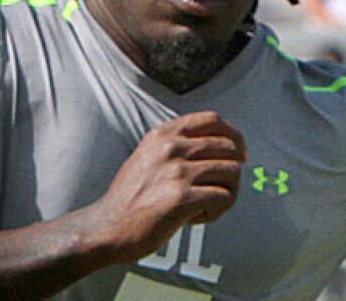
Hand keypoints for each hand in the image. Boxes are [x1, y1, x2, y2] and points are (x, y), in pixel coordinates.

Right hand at [87, 111, 245, 263]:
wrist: (107, 227)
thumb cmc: (128, 197)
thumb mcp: (146, 155)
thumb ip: (173, 145)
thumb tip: (213, 145)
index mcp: (162, 134)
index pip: (212, 119)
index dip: (233, 135)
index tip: (238, 151)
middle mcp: (170, 148)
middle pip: (228, 147)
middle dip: (233, 168)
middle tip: (225, 185)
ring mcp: (177, 172)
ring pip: (231, 172)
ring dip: (227, 192)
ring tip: (208, 204)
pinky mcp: (182, 198)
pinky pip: (224, 197)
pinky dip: (218, 210)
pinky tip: (200, 216)